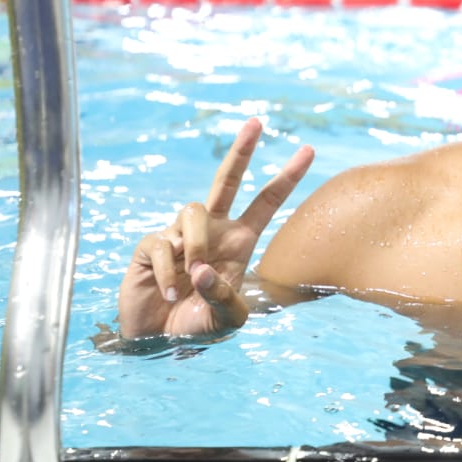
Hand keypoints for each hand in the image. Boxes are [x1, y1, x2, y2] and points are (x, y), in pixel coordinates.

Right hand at [117, 118, 313, 338]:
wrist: (157, 339)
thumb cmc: (198, 324)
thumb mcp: (226, 318)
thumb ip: (224, 298)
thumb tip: (202, 270)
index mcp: (239, 241)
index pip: (267, 202)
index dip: (287, 177)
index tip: (308, 151)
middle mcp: (213, 230)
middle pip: (227, 180)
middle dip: (242, 151)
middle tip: (257, 122)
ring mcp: (182, 234)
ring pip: (193, 211)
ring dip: (197, 246)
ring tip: (190, 280)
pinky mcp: (152, 244)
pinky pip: (164, 244)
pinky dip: (169, 273)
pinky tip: (169, 292)